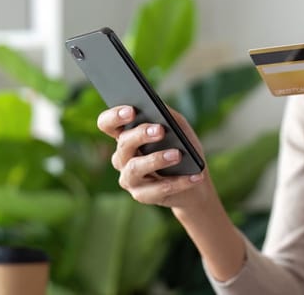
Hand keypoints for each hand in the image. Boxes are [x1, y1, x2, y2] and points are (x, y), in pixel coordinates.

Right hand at [97, 105, 214, 209]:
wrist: (196, 183)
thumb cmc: (184, 149)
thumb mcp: (179, 127)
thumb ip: (167, 115)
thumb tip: (158, 107)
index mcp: (126, 137)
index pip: (107, 124)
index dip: (114, 117)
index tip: (131, 110)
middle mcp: (122, 158)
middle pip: (123, 144)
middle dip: (140, 135)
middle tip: (160, 130)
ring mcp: (129, 179)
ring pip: (135, 168)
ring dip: (157, 160)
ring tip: (177, 155)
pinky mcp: (142, 196)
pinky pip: (158, 189)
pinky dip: (179, 182)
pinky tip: (195, 176)